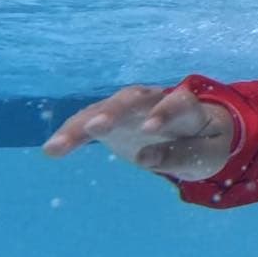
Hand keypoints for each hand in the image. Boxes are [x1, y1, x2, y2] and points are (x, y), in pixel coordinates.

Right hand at [42, 84, 232, 181]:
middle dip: (113, 111)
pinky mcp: (112, 119)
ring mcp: (130, 107)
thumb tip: (144, 158)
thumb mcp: (206, 155)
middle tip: (96, 126)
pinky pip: (88, 123)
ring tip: (57, 146)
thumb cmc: (206, 143)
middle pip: (133, 99)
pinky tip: (51, 150)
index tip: (149, 129)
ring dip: (81, 125)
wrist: (197, 132)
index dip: (163, 113)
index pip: (177, 103)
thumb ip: (182, 155)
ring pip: (104, 109)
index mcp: (187, 106)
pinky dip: (71, 134)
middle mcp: (155, 99)